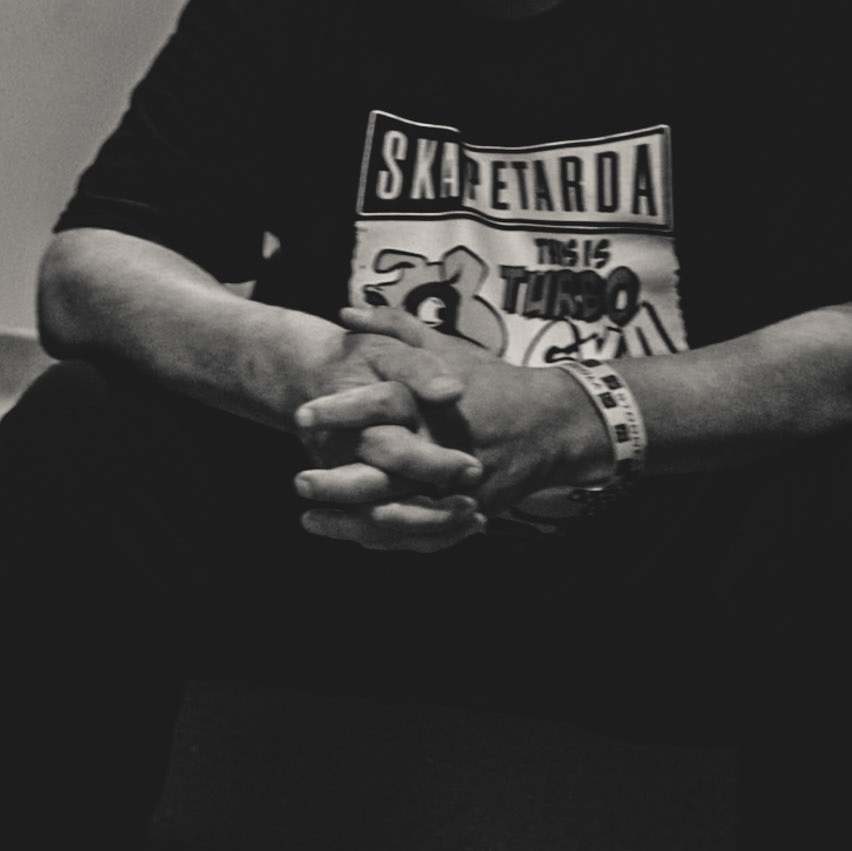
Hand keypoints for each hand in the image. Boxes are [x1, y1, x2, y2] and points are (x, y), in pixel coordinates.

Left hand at [292, 306, 601, 549]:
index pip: (382, 404)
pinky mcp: (468, 511)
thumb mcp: (446, 345)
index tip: (299, 415)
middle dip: (339, 480)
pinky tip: (350, 536)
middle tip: (299, 480)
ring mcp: (458, 484)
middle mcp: (445, 445)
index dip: (340, 410)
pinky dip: (385, 539)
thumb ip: (395, 326)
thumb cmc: (492, 380)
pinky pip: (422, 533)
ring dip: (352, 521)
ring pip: (399, 512)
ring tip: (310, 520)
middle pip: (386, 470)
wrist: (552, 423)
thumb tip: (345, 311)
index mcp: (435, 402)